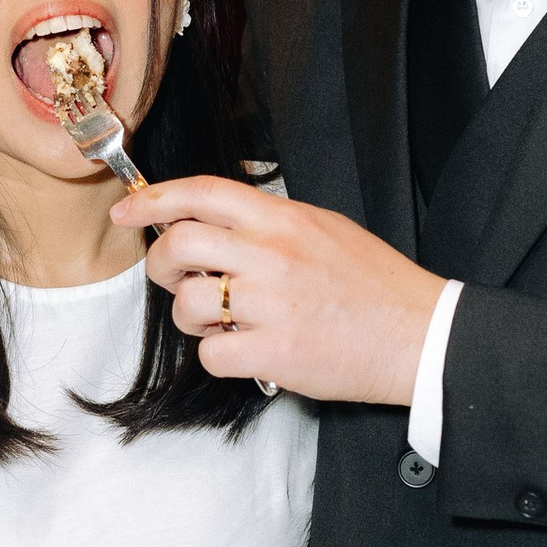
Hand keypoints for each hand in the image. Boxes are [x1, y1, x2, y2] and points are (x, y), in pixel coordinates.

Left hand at [114, 172, 441, 406]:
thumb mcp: (325, 228)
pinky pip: (211, 353)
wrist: (418, 334)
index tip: (128, 209)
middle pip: (179, 244)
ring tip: (223, 320)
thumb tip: (210, 221)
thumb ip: (269, 223)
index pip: (202, 192)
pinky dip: (218, 355)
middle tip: (173, 276)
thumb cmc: (374, 284)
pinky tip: (246, 349)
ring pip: (187, 302)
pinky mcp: (275, 352)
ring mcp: (272, 305)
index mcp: (285, 219)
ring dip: (191, 315)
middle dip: (160, 262)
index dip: (154, 198)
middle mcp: (274, 255)